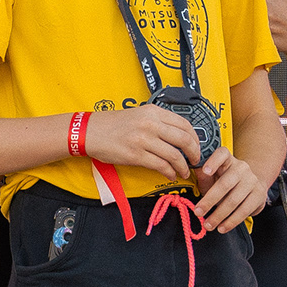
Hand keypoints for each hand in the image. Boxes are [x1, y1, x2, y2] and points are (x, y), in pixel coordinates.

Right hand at [83, 102, 202, 180]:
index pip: (184, 124)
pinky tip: (171, 175)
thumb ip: (157, 121)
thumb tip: (176, 135)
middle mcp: (150, 124)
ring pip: (174, 155)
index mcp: (153, 112)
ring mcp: (143, 140)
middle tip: (195, 160)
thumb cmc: (111, 124)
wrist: (89, 132)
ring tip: (184, 171)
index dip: (195, 137)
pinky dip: (170, 172)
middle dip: (194, 153)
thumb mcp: (138, 114)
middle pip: (184, 139)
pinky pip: (161, 166)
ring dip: (183, 166)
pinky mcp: (136, 155)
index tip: (197, 145)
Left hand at [193, 147, 263, 232]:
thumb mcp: (211, 178)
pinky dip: (231, 221)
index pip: (222, 154)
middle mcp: (241, 168)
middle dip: (210, 200)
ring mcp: (252, 181)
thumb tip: (193, 170)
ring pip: (234, 200)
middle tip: (198, 212)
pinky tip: (222, 227)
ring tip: (208, 225)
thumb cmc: (224, 182)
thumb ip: (203, 176)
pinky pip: (244, 210)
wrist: (251, 186)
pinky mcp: (259, 195)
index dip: (213, 162)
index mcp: (227, 160)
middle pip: (225, 184)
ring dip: (219, 215)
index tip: (205, 171)